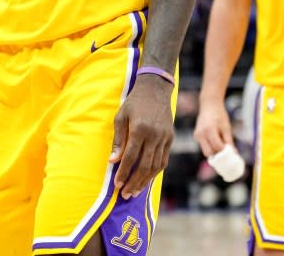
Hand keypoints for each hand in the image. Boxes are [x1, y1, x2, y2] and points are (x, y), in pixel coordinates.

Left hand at [110, 76, 173, 199]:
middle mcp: (154, 135)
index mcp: (140, 129)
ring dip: (145, 181)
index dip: (123, 172)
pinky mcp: (171, 138)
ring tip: (134, 191)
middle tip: (125, 194)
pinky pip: (163, 160)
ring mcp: (165, 138)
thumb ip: (118, 140)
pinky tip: (146, 179)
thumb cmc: (134, 102)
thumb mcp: (121, 117)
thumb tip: (113, 161)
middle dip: (133, 182)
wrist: (156, 89)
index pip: (130, 157)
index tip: (117, 184)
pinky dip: (155, 172)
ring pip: (156, 166)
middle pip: (144, 165)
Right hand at [193, 98, 232, 157]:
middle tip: (226, 154)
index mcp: (209, 130)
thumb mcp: (226, 127)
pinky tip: (216, 141)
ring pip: (206, 151)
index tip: (231, 154)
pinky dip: (210, 147)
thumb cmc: (219, 115)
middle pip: (209, 152)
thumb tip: (234, 153)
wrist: (209, 105)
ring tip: (222, 145)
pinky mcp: (196, 136)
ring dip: (214, 151)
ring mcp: (197, 135)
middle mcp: (201, 134)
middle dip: (218, 155)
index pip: (217, 147)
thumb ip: (229, 141)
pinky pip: (204, 146)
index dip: (225, 152)